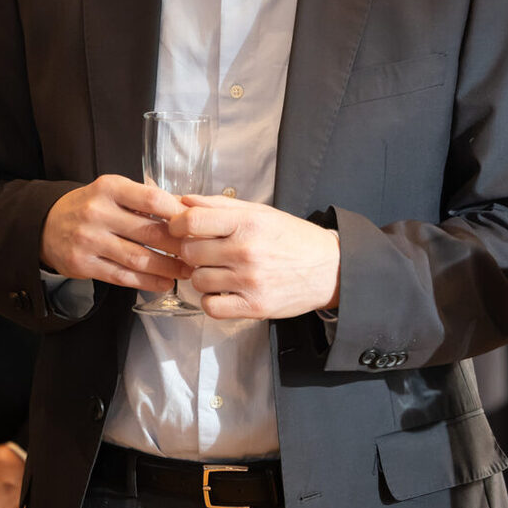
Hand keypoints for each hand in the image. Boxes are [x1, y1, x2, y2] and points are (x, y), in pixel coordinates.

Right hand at [40, 175, 195, 288]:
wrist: (46, 225)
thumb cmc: (91, 206)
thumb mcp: (113, 191)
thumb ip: (146, 197)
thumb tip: (188, 206)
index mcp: (109, 188)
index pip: (151, 198)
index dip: (178, 213)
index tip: (197, 224)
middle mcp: (97, 212)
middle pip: (148, 231)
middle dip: (179, 245)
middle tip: (200, 253)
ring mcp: (88, 240)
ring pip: (137, 257)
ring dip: (167, 267)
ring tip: (187, 271)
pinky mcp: (82, 265)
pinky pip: (122, 276)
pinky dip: (147, 282)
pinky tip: (165, 283)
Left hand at [171, 197, 341, 319]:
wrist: (330, 269)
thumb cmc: (294, 238)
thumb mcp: (261, 212)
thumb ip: (220, 205)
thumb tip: (183, 200)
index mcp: (248, 222)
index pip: (192, 221)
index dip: (177, 225)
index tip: (180, 229)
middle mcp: (246, 250)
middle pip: (189, 252)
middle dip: (192, 251)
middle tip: (206, 252)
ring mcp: (249, 280)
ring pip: (197, 280)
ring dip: (203, 276)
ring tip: (220, 271)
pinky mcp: (254, 306)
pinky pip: (210, 306)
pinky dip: (212, 300)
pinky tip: (225, 291)